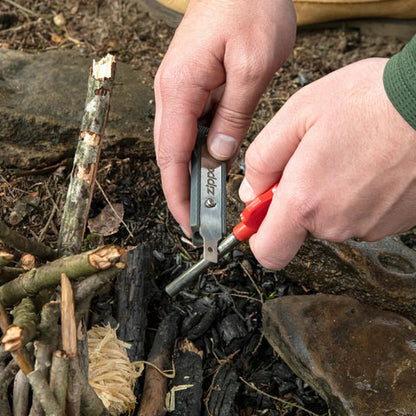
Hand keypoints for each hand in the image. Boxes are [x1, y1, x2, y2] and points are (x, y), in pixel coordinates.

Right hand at [154, 0, 295, 233]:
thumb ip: (233, 117)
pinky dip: (200, 152)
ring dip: (191, 174)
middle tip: (202, 222)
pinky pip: (192, 127)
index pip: (171, 156)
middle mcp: (171, 92)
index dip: (178, 194)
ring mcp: (180, 88)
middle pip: (170, 155)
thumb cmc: (251, 6)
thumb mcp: (252, 67)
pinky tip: (215, 167)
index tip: (188, 222)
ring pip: (179, 143)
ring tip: (209, 202)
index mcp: (180, 88)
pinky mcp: (193, 86)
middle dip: (183, 191)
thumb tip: (217, 156)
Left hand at [239, 58, 415, 268]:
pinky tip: (368, 164)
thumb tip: (251, 192)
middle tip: (313, 159)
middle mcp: (337, 223)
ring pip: (332, 219)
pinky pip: (360, 214)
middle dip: (299, 198)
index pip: (269, 252)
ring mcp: (369, 225)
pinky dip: (357, 195)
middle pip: (301, 227)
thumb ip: (263, 158)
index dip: (259, 235)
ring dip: (330, 194)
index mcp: (305, 201)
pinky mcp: (394, 221)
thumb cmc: (372, 101)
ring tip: (347, 155)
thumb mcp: (299, 114)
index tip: (261, 213)